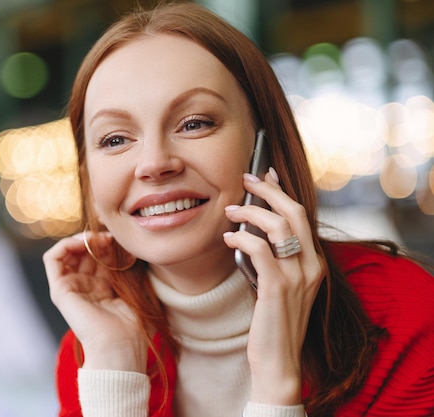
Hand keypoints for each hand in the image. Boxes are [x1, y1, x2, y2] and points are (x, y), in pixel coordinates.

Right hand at [43, 232, 147, 371]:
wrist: (120, 347)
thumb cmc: (132, 325)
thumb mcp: (130, 289)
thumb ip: (124, 269)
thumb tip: (126, 246)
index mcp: (101, 288)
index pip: (98, 257)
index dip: (107, 244)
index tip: (120, 240)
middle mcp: (83, 286)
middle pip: (83, 252)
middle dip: (96, 240)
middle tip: (110, 238)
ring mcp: (69, 288)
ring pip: (67, 252)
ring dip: (81, 240)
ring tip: (96, 239)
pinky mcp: (59, 290)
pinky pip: (52, 259)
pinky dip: (64, 244)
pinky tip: (82, 242)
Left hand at [223, 170, 324, 404]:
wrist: (279, 362)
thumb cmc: (273, 322)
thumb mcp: (279, 285)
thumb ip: (273, 259)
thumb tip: (252, 229)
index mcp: (313, 264)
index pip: (301, 216)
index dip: (283, 192)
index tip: (266, 174)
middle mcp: (311, 267)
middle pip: (294, 213)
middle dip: (268, 190)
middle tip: (246, 179)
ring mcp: (297, 278)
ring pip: (279, 226)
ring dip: (251, 212)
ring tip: (230, 210)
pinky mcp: (278, 289)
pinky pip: (260, 250)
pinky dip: (242, 238)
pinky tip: (228, 238)